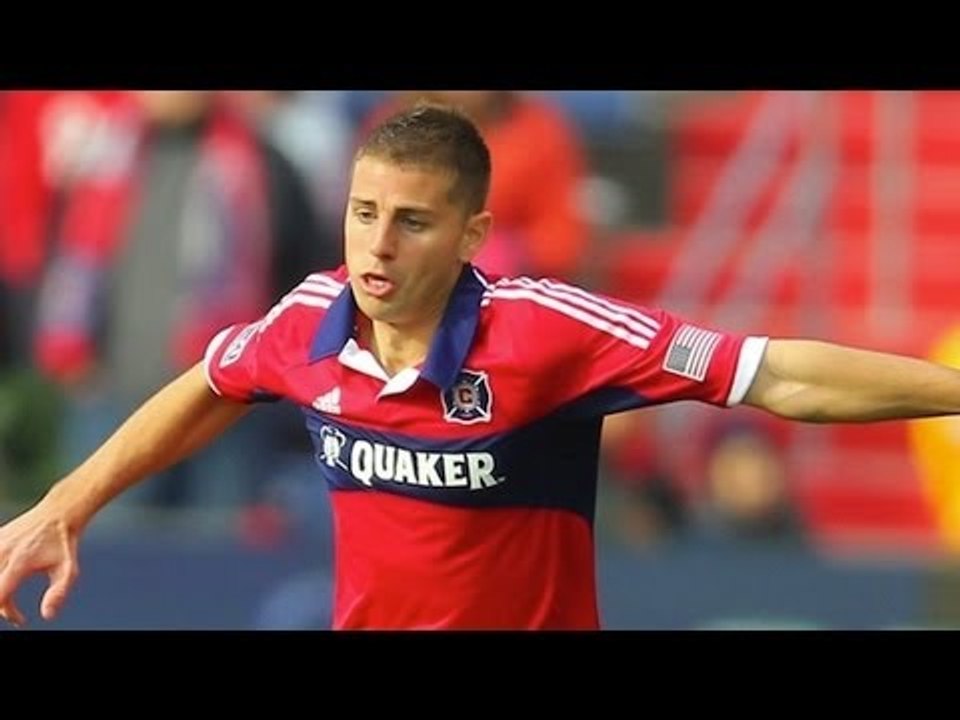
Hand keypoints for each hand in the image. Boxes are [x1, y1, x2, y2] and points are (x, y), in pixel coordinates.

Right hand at [0, 501, 80, 627]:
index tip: (21, 619)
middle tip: (12, 607)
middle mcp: (2, 552)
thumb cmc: (63, 544)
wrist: (57, 515)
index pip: (0, 597)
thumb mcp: (68, 570)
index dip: (8, 613)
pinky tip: (5, 576)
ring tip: (8, 591)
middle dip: (0, 605)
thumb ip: (59, 593)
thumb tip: (48, 615)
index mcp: (20, 561)